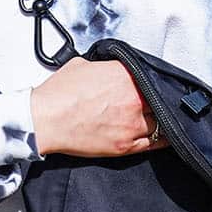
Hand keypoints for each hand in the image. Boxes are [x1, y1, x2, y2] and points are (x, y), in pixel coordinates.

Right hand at [30, 58, 163, 158]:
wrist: (45, 120)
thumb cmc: (59, 94)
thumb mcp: (82, 65)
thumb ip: (103, 66)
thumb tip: (107, 69)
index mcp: (124, 76)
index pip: (150, 76)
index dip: (152, 81)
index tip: (153, 84)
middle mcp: (133, 99)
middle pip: (159, 99)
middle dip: (158, 100)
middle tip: (157, 102)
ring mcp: (131, 124)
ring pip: (161, 122)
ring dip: (162, 120)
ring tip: (161, 119)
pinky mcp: (125, 145)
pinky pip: (154, 143)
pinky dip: (162, 139)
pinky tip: (166, 136)